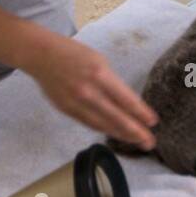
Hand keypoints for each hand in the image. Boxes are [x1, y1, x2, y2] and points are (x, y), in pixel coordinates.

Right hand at [23, 31, 158, 147]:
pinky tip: (114, 134)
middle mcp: (89, 92)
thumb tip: (125, 103)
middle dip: (135, 131)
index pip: (125, 99)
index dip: (140, 113)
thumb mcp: (99, 61)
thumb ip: (111, 83)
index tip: (153, 122)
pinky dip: (103, 129)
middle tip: (150, 142)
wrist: (42, 56)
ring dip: (121, 134)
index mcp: (100, 75)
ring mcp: (76, 103)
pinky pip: (89, 123)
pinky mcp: (67, 110)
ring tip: (136, 142)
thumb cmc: (75, 54)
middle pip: (116, 117)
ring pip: (103, 124)